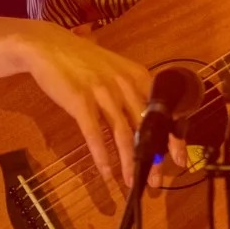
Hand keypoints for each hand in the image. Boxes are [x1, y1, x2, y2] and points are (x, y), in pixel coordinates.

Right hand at [23, 21, 188, 188]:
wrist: (50, 47)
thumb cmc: (84, 61)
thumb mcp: (116, 71)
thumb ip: (132, 93)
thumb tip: (148, 124)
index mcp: (138, 77)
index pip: (164, 111)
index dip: (172, 137)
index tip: (179, 158)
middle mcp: (125, 84)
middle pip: (146, 127)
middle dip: (153, 157)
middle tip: (157, 180)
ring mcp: (103, 92)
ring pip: (123, 134)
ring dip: (129, 162)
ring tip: (132, 182)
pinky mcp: (80, 101)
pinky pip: (94, 133)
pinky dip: (101, 155)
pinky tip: (106, 172)